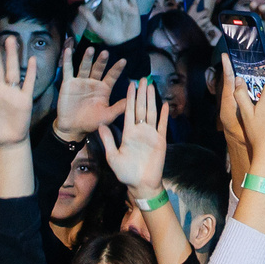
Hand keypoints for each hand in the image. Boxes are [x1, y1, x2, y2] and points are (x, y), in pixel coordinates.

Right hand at [53, 46, 129, 142]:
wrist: (73, 129)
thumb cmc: (92, 123)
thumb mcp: (108, 116)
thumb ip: (119, 108)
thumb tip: (134, 99)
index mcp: (104, 89)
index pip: (112, 76)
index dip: (117, 69)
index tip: (124, 61)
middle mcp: (93, 83)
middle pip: (98, 68)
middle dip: (102, 61)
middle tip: (106, 53)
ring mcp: (80, 81)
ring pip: (85, 67)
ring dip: (87, 58)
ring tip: (91, 49)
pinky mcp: (68, 83)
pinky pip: (68, 70)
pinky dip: (67, 60)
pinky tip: (68, 50)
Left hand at [96, 76, 170, 193]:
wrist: (141, 184)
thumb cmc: (126, 172)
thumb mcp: (112, 156)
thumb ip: (108, 140)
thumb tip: (100, 125)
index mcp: (128, 133)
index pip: (128, 111)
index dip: (129, 98)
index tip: (130, 84)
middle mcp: (140, 130)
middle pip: (141, 108)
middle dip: (141, 93)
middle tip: (142, 78)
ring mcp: (151, 134)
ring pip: (151, 112)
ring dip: (152, 99)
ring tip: (151, 86)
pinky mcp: (160, 141)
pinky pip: (162, 125)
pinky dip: (164, 115)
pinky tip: (165, 104)